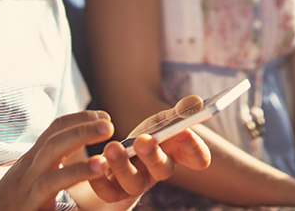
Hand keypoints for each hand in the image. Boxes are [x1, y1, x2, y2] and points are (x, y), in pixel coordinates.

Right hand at [0, 110, 114, 210]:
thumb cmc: (14, 203)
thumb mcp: (31, 178)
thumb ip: (50, 165)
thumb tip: (72, 153)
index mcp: (34, 159)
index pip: (55, 128)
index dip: (80, 118)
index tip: (103, 115)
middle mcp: (30, 166)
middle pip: (55, 136)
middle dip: (82, 125)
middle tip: (109, 123)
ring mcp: (28, 182)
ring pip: (52, 153)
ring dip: (80, 143)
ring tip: (106, 140)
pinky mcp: (31, 201)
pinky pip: (51, 184)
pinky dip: (75, 174)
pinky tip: (98, 170)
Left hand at [86, 95, 212, 202]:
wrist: (124, 151)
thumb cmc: (149, 133)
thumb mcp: (163, 119)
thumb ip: (179, 112)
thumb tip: (195, 102)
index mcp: (178, 153)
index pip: (198, 159)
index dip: (194, 148)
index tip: (184, 131)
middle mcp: (160, 171)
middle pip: (164, 170)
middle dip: (154, 155)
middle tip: (144, 139)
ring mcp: (138, 182)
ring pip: (135, 183)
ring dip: (123, 166)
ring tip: (113, 147)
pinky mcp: (116, 190)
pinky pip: (109, 192)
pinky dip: (100, 180)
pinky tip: (96, 161)